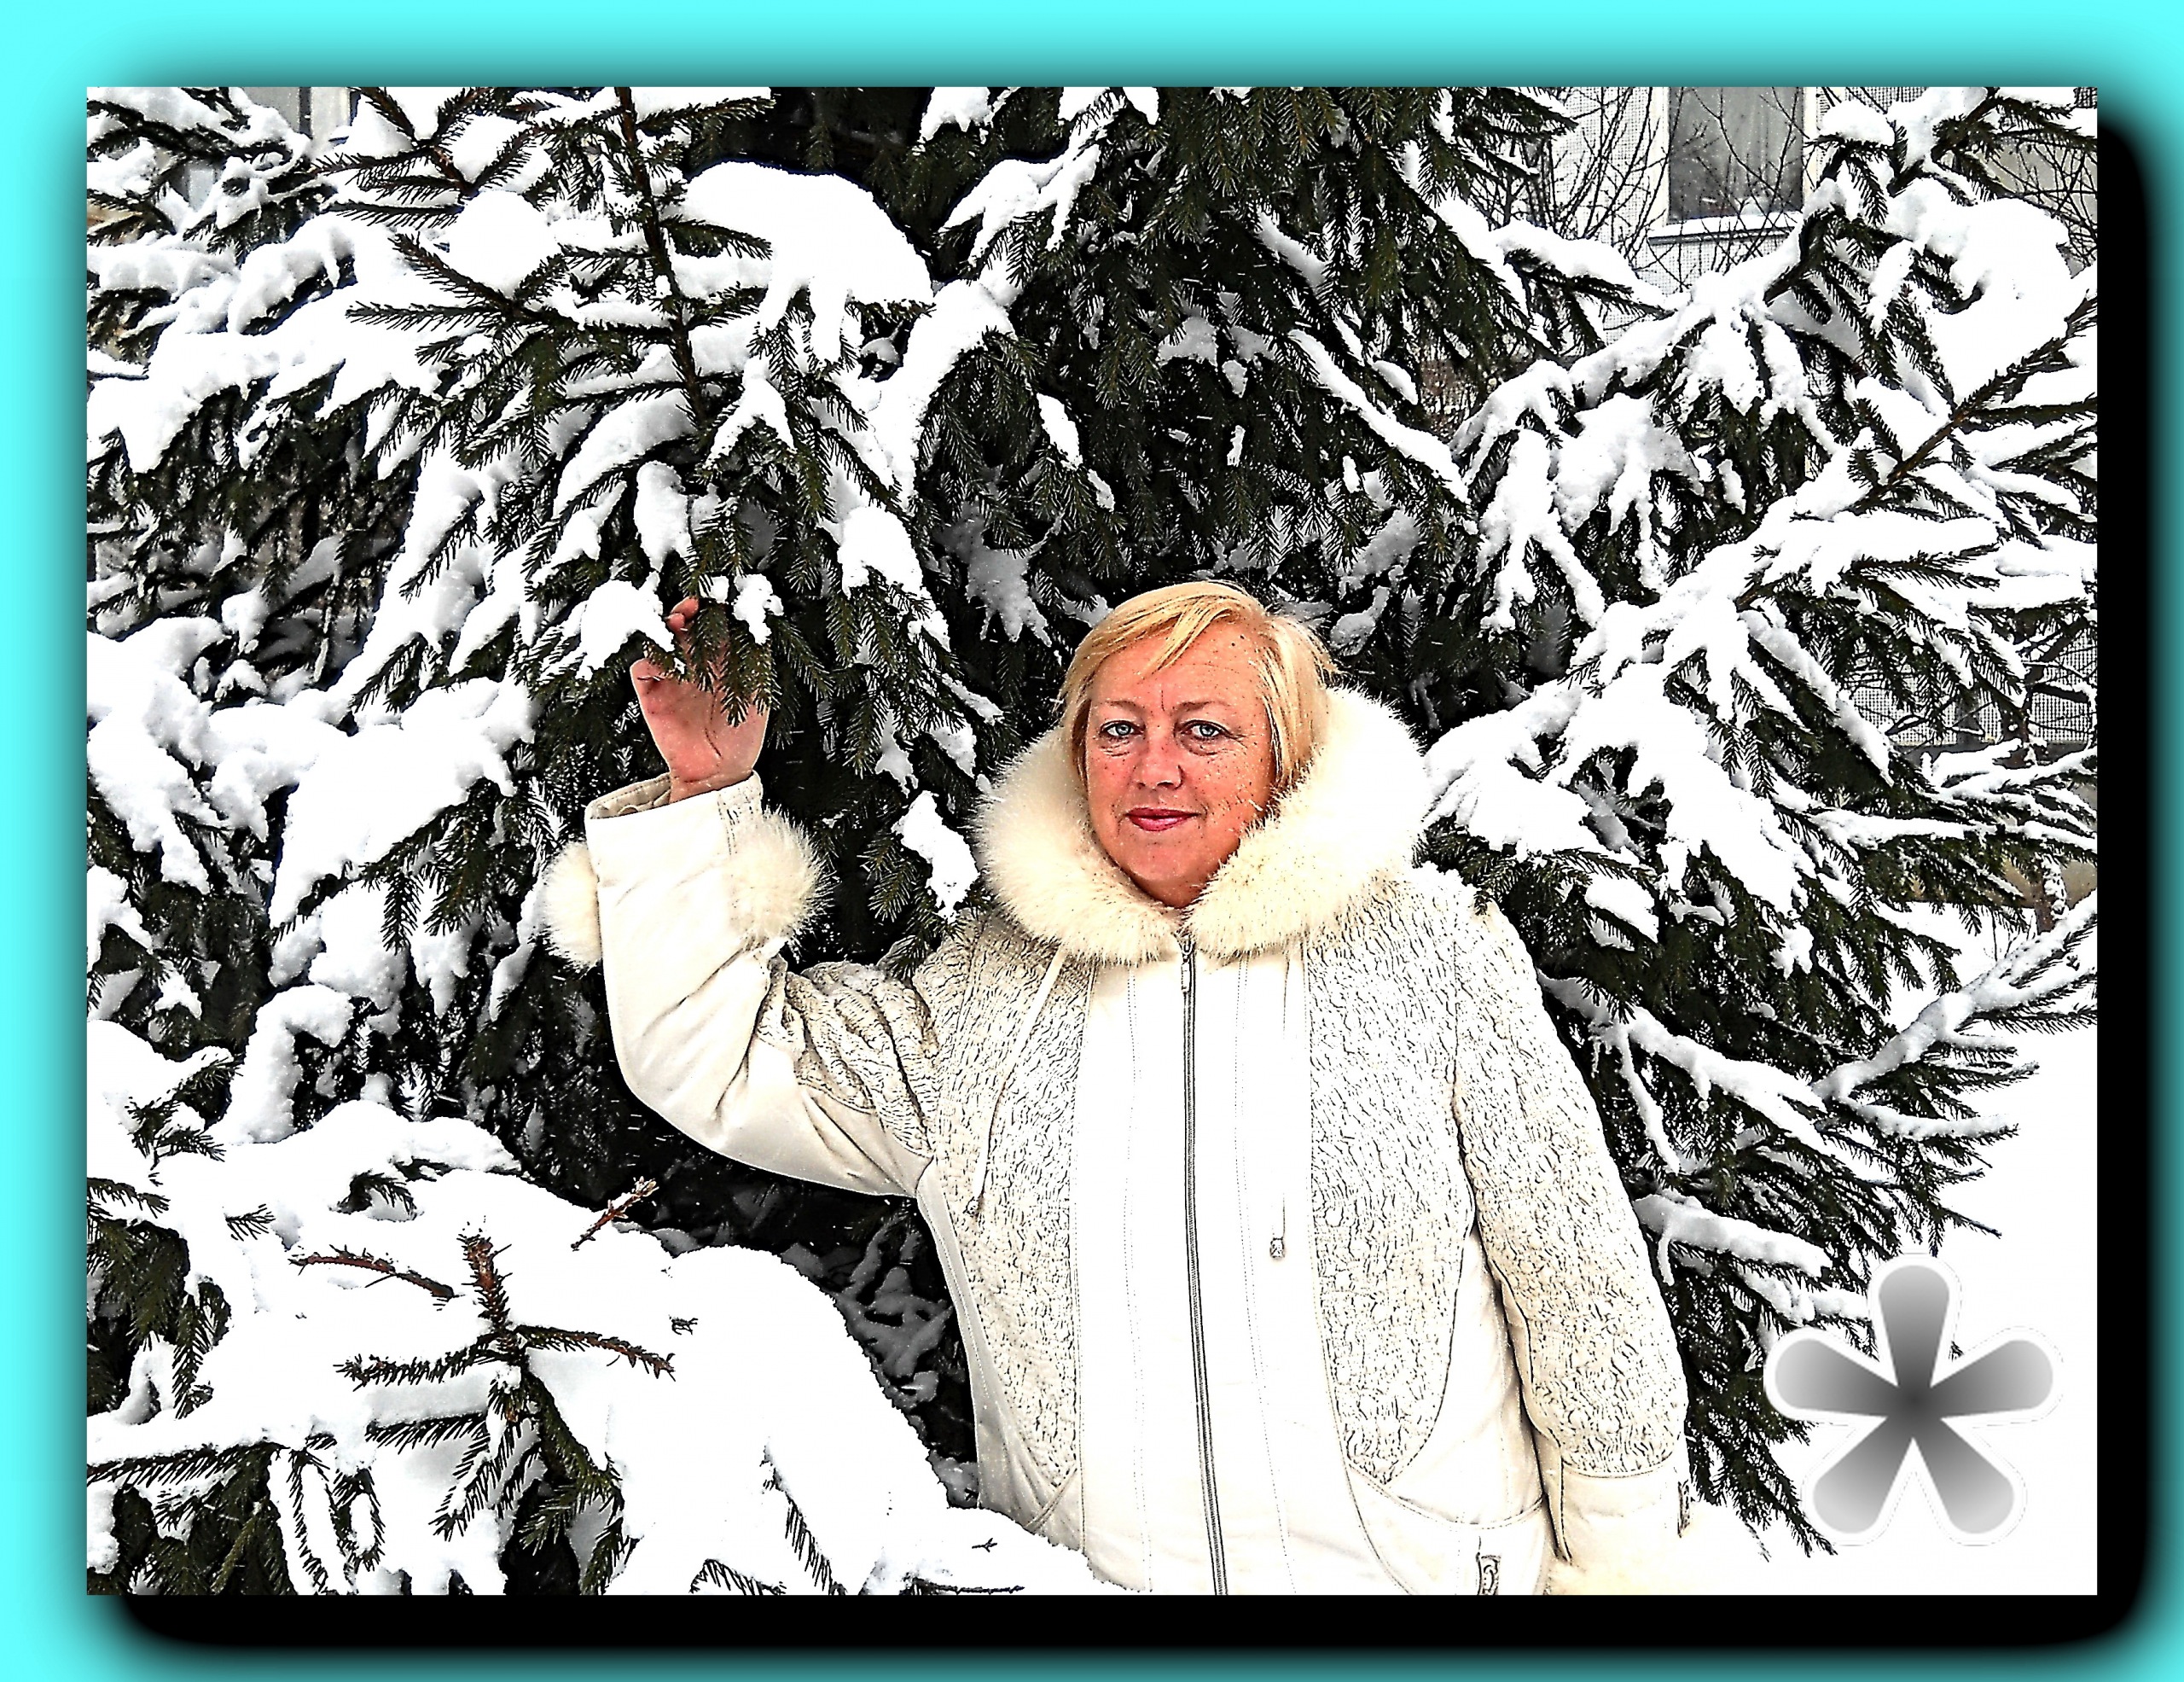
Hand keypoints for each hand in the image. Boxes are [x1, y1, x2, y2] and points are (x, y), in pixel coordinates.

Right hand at [630, 597, 770, 802]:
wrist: (719, 771)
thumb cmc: (742, 735)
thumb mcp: (758, 695)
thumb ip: (756, 662)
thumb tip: (758, 627)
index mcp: (721, 661)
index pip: (712, 625)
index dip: (714, 610)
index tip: (719, 599)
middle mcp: (694, 665)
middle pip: (684, 627)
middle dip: (688, 611)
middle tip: (693, 606)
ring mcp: (672, 678)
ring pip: (661, 641)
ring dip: (666, 629)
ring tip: (678, 623)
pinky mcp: (652, 695)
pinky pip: (642, 670)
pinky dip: (650, 660)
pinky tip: (666, 660)